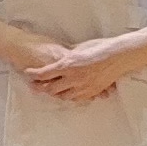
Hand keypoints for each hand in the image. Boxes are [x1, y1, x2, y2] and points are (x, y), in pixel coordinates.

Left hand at [26, 35, 142, 104]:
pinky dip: (70, 96)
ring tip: (50, 91)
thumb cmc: (100, 47)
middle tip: (34, 86)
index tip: (27, 73)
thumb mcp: (78, 48)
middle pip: (51, 88)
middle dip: (41, 88)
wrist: (119, 55)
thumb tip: (60, 58)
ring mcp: (83, 87)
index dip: (33, 75)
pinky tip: (68, 94)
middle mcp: (73, 78)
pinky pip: (77, 98)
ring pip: (63, 96)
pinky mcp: (93, 91)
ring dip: (55, 94)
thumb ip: (67, 56)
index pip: (44, 73)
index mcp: (67, 65)